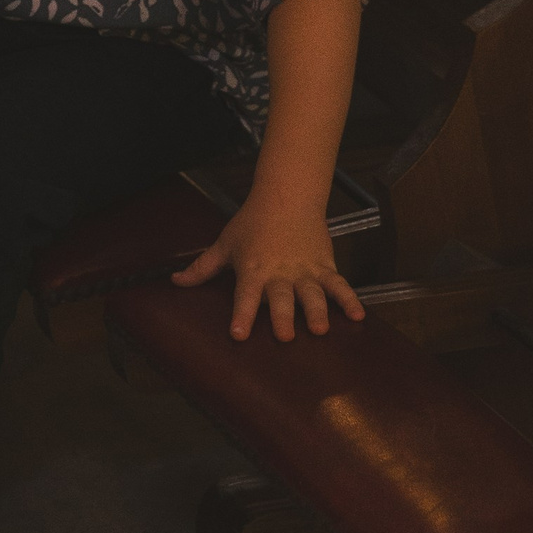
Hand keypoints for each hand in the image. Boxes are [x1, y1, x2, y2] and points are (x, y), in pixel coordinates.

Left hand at [173, 196, 365, 343]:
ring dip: (317, 310)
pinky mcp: (324, 266)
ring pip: (312, 293)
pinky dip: (349, 299)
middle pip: (281, 297)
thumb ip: (202, 268)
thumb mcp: (224, 244)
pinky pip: (338, 284)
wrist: (286, 197)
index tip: (238, 334)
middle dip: (282, 316)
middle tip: (284, 336)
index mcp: (252, 270)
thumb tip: (174, 282)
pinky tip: (358, 316)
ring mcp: (304, 270)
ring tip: (320, 329)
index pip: (244, 296)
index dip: (241, 315)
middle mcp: (279, 273)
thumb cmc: (252, 223)